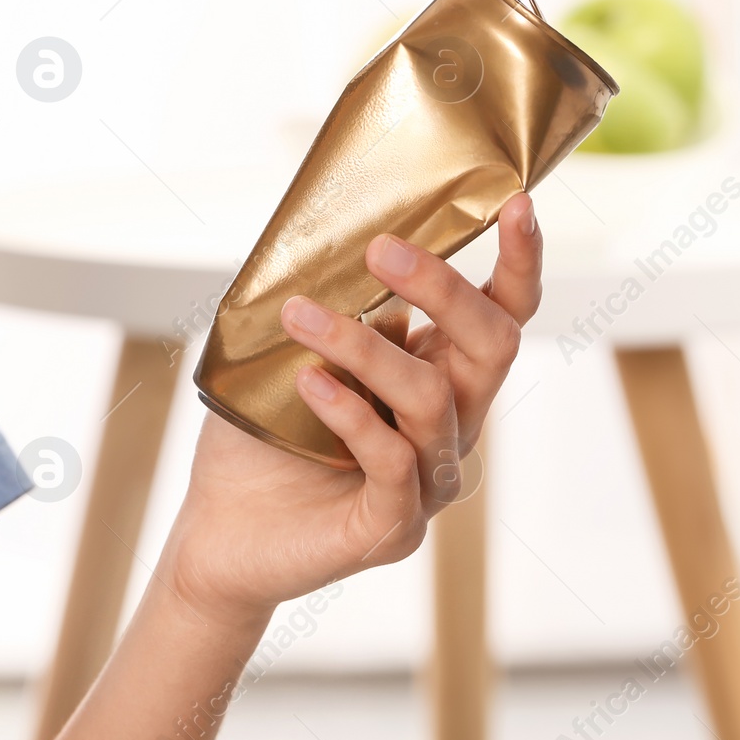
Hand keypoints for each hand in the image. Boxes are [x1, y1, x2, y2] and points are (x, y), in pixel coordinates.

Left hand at [161, 192, 542, 625]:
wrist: (219, 535)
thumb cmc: (259, 437)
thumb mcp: (290, 353)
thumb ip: (328, 302)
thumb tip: (332, 231)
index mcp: (438, 377)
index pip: (502, 316)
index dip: (520, 263)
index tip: (514, 203)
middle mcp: (450, 427)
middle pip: (492, 347)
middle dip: (444, 288)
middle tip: (380, 250)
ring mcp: (428, 482)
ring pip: (432, 398)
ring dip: (364, 345)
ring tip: (299, 316)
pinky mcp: (392, 527)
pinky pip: (393, 462)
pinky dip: (351, 413)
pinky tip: (309, 383)